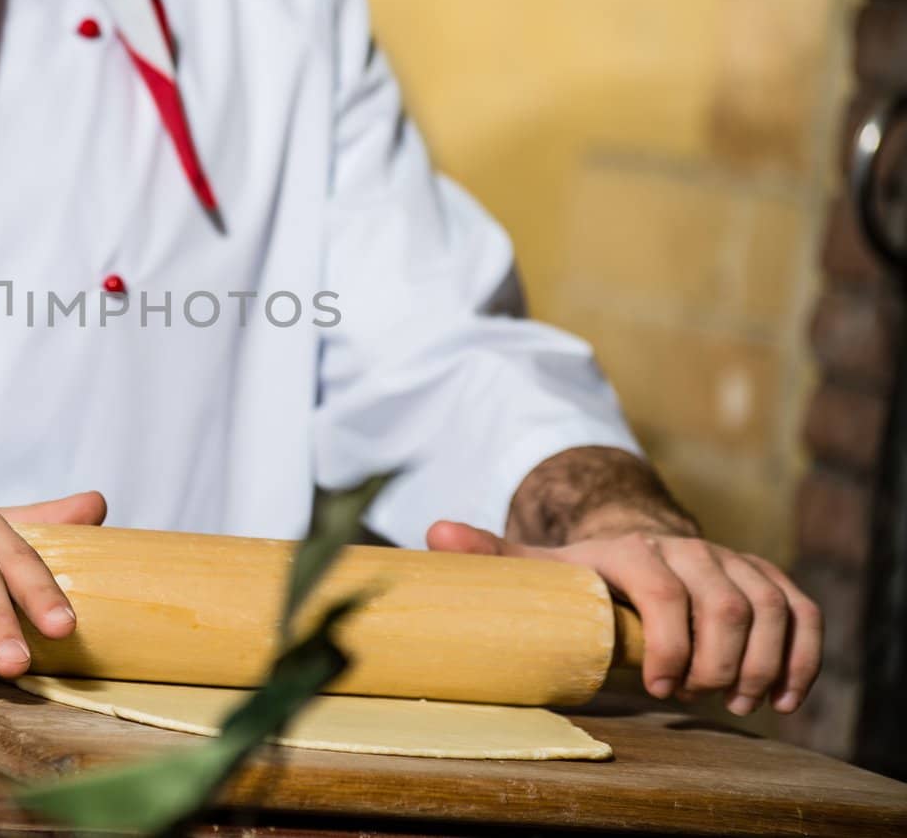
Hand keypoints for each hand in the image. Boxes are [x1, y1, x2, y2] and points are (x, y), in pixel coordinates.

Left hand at [426, 521, 821, 715]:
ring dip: (762, 663)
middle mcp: (689, 548)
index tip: (655, 687)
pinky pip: (802, 611)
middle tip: (688, 697)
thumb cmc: (578, 570)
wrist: (625, 538)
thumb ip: (493, 556)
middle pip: (729, 603)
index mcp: (631, 549)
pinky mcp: (763, 578)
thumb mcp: (536, 564)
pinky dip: (803, 655)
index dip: (667, 642)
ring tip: (732, 702)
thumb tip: (433, 533)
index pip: (665, 589)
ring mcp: (731, 561)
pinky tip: (782, 697)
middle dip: (715, 661)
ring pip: (772, 607)